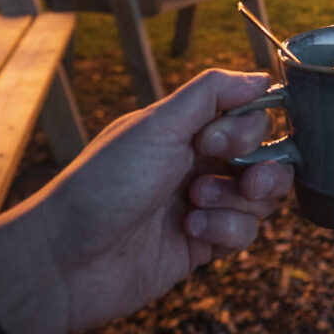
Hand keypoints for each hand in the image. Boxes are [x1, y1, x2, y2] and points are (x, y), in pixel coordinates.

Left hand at [0, 69, 293, 333]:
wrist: (67, 259)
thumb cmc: (103, 184)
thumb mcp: (155, 126)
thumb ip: (210, 95)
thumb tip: (261, 75)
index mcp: (185, 130)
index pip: (248, 117)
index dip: (246, 129)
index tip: (211, 141)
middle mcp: (197, 163)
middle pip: (265, 158)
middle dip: (262, 169)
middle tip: (242, 180)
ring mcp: (203, 205)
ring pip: (260, 199)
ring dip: (237, 202)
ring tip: (196, 205)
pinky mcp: (203, 245)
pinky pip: (244, 234)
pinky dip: (225, 231)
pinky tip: (191, 232)